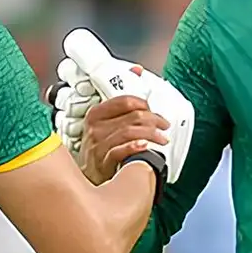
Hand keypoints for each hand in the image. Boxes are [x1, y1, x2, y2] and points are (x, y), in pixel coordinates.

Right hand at [52, 30, 194, 183]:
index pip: (124, 100)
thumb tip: (137, 70)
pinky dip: (135, 147)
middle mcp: (94, 128)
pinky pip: (120, 152)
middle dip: (153, 119)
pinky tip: (145, 148)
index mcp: (96, 115)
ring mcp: (97, 146)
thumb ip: (122, 101)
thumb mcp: (106, 124)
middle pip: (132, 116)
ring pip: (130, 132)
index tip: (153, 110)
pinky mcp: (102, 164)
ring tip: (162, 139)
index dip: (143, 103)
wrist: (87, 182)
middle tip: (164, 126)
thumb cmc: (101, 151)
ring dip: (151, 134)